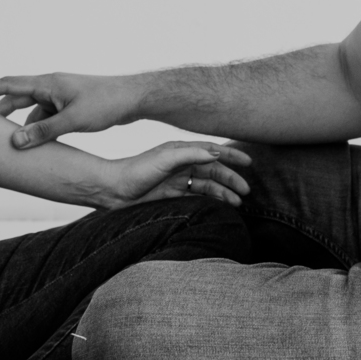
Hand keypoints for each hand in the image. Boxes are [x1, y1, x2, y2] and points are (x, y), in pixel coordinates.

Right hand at [0, 72, 139, 147]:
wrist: (133, 100)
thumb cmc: (106, 103)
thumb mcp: (73, 120)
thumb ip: (44, 131)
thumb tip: (16, 141)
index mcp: (49, 84)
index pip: (11, 84)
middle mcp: (52, 87)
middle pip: (19, 97)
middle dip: (1, 110)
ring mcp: (62, 96)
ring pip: (34, 110)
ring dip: (23, 124)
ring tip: (10, 141)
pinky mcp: (70, 106)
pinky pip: (47, 116)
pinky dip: (39, 128)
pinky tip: (37, 143)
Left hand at [106, 140, 250, 207]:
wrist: (112, 190)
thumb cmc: (135, 171)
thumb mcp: (164, 160)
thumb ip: (190, 155)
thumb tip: (215, 154)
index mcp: (181, 151)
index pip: (212, 151)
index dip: (231, 157)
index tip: (249, 162)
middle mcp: (181, 164)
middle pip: (213, 171)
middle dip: (231, 180)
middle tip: (246, 191)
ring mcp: (177, 179)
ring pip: (207, 185)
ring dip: (222, 193)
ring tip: (237, 204)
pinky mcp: (171, 194)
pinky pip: (196, 196)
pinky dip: (210, 201)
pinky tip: (219, 208)